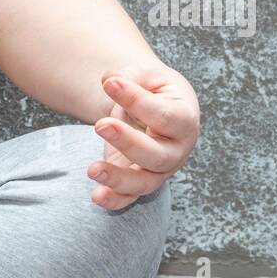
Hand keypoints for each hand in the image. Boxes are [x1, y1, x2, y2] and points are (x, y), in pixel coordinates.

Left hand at [87, 67, 199, 210]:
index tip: (110, 83)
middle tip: (100, 125)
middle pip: (157, 154)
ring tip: (92, 169)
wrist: (155, 110)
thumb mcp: (148, 77)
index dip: (137, 100)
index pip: (165, 115)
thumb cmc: (155, 91)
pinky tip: (96, 196)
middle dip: (128, 141)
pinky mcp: (140, 181)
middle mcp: (176, 149)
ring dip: (118, 178)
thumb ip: (131, 76)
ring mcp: (160, 170)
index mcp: (185, 119)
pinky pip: (130, 198)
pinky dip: (114, 201)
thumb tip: (109, 78)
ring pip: (144, 182)